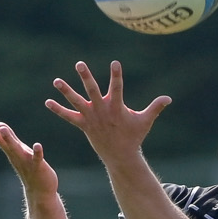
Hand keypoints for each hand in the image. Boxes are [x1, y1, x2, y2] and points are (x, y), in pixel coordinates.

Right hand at [0, 113, 59, 195]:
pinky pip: (37, 159)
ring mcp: (25, 161)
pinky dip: (37, 152)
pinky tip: (38, 145)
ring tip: (2, 128)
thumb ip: (10, 138)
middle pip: (2, 140)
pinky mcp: (38, 167)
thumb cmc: (29, 169)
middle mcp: (15, 155)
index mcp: (11, 150)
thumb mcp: (18, 151)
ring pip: (15, 149)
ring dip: (9, 139)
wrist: (40, 192)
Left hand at [45, 61, 170, 161]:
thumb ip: (155, 107)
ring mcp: (91, 118)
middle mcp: (101, 110)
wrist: (120, 156)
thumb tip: (169, 98)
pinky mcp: (83, 125)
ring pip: (76, 102)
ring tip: (56, 80)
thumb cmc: (134, 136)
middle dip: (86, 77)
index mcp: (116, 107)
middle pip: (92, 91)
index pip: (117, 87)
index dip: (116, 75)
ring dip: (66, 91)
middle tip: (79, 63)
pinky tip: (47, 102)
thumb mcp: (145, 121)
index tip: (115, 62)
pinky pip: (68, 117)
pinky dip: (58, 110)